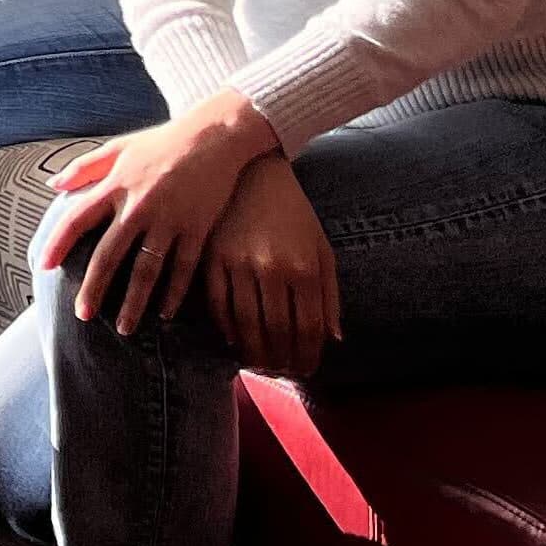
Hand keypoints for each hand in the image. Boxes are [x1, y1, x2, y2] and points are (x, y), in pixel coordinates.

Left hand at [41, 96, 276, 335]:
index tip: (44, 266)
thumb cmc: (162, 142)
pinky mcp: (198, 229)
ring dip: (134, 302)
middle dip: (94, 289)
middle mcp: (138, 206)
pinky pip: (184, 269)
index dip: (58, 244)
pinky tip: (164, 313)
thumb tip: (53, 185)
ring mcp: (169, 220)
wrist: (215, 135)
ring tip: (125, 328)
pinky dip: (173, 294)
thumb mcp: (119, 147)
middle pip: (109, 255)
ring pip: (147, 271)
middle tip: (83, 316)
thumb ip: (85, 167)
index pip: (77, 219)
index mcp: (115, 185)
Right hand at [199, 154, 338, 378]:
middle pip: (277, 332)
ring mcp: (239, 263)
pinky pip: (217, 304)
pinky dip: (224, 328)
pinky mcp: (212, 256)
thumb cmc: (294, 214)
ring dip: (253, 352)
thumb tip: (332, 339)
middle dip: (281, 361)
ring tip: (259, 363)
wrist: (255, 172)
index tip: (305, 371)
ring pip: (246, 324)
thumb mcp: (322, 248)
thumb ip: (330, 295)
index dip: (307, 357)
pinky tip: (233, 339)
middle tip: (281, 372)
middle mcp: (272, 268)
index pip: (308, 330)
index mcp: (304, 267)